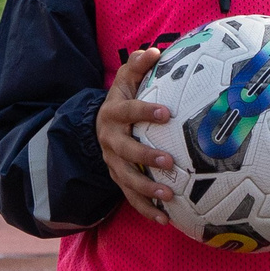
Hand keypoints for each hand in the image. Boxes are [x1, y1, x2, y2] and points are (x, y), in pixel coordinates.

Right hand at [96, 48, 177, 223]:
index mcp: (113, 114)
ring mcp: (112, 163)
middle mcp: (110, 140)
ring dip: (147, 190)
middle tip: (169, 163)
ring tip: (169, 196)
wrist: (99, 126)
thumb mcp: (125, 80)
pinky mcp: (118, 180)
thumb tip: (154, 50)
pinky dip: (147, 210)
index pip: (129, 112)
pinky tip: (166, 220)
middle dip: (146, 158)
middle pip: (125, 151)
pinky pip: (131, 198)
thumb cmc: (123, 100)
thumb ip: (137, 66)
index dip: (147, 112)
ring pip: (127, 180)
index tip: (168, 114)